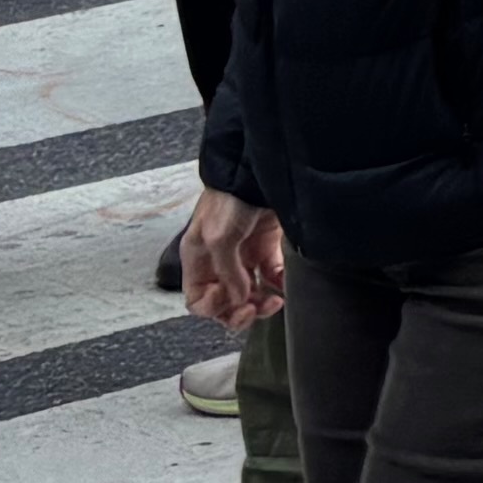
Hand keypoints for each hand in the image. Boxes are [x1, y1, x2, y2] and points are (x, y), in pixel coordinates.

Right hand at [180, 185, 287, 327]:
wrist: (257, 171)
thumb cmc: (230, 200)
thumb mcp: (218, 237)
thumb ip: (227, 273)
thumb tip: (239, 299)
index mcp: (198, 260)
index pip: (197, 300)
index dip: (213, 307)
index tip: (229, 300)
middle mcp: (218, 262)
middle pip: (225, 302)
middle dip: (239, 312)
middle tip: (254, 309)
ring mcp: (243, 256)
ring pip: (249, 295)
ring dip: (261, 304)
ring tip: (275, 300)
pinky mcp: (266, 248)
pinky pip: (272, 277)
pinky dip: (278, 285)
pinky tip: (284, 286)